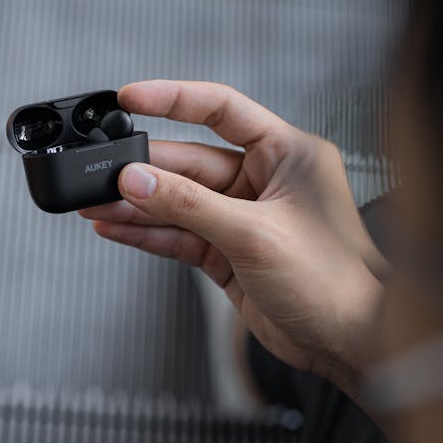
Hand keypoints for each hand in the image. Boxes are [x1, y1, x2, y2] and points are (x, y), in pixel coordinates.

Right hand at [80, 80, 386, 396]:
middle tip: (102, 173)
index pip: (221, 109)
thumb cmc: (335, 283)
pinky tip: (114, 227)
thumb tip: (138, 180)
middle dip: (144, 169)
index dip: (173, 99)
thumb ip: (190, 205)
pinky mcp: (226, 252)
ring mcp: (242, 217)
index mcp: (287, 154)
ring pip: (177, 201)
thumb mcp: (255, 234)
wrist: (347, 344)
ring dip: (137, 205)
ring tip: (95, 203)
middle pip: (190, 162)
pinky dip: (146, 233)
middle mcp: (264, 180)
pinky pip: (178, 234)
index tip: (130, 98)